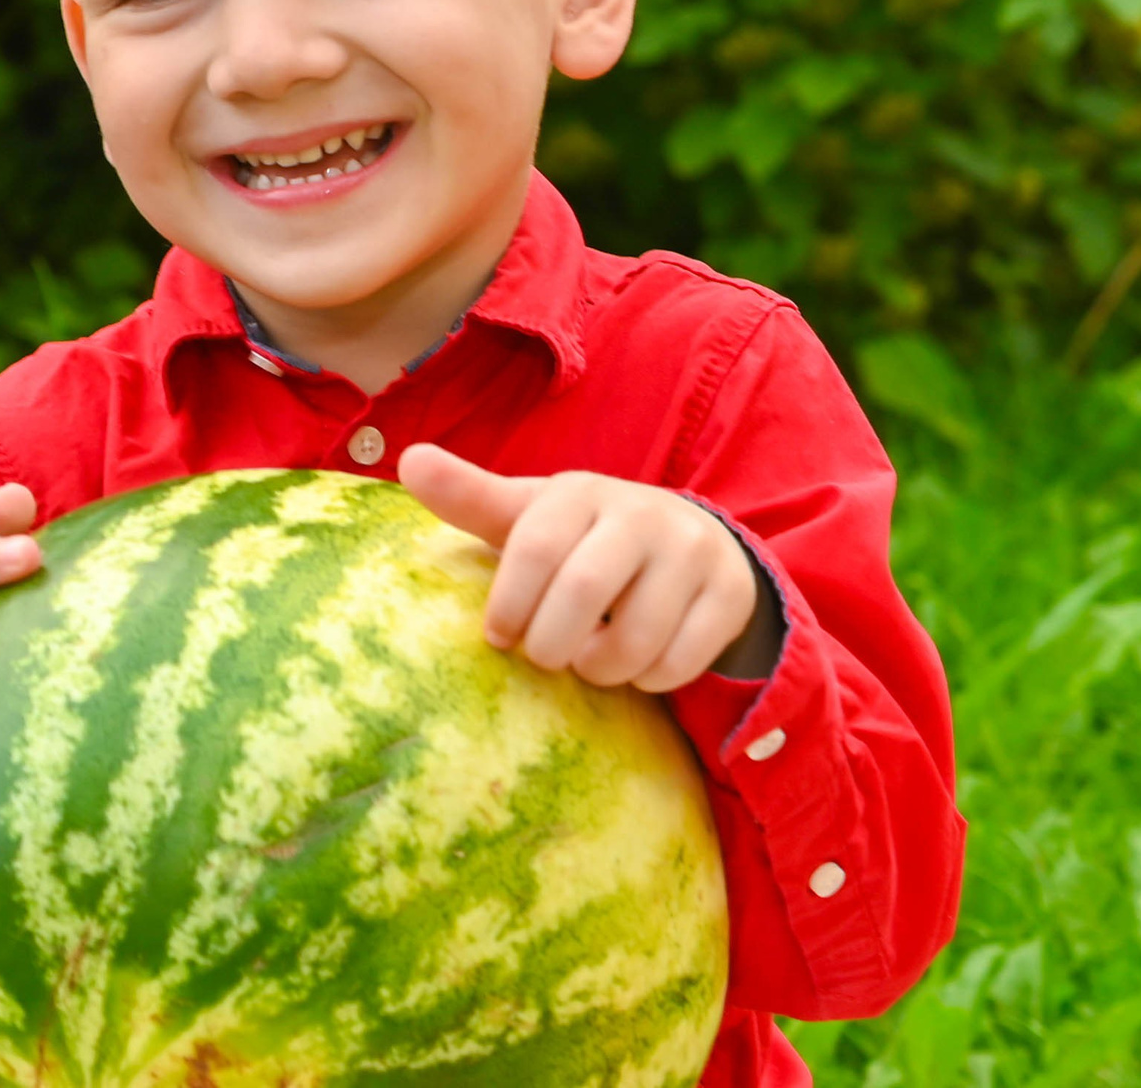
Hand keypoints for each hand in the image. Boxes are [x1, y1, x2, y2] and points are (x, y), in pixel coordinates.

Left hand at [398, 444, 781, 691]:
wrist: (689, 544)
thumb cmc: (585, 539)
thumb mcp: (531, 516)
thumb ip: (470, 497)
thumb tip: (409, 460)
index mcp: (582, 491)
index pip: (534, 547)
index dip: (509, 603)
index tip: (498, 636)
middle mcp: (642, 511)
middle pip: (583, 594)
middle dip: (552, 645)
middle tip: (546, 658)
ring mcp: (693, 551)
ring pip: (635, 638)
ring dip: (602, 669)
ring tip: (590, 661)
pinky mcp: (730, 593)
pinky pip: (680, 662)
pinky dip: (650, 680)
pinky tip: (639, 665)